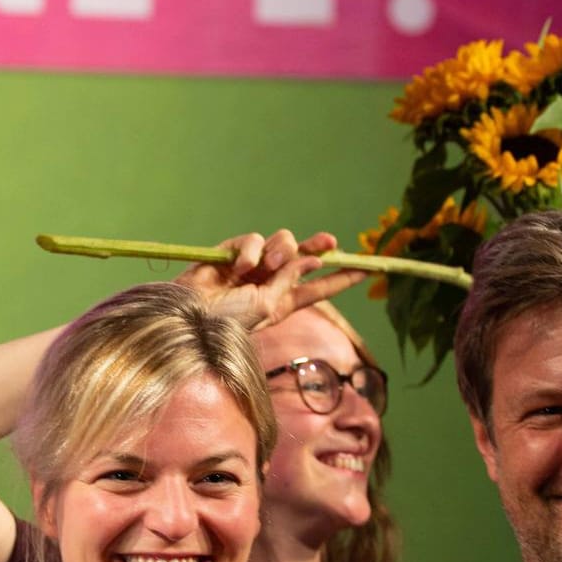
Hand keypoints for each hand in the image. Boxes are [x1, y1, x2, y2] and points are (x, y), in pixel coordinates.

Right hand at [176, 229, 367, 330]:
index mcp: (283, 301)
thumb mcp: (269, 306)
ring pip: (281, 242)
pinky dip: (250, 251)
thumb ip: (290, 282)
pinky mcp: (231, 252)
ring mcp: (252, 266)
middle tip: (330, 241)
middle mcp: (271, 281)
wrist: (191, 317)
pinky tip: (241, 266)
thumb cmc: (229, 322)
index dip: (342, 278)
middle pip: (303, 256)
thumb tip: (312, 260)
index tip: (370, 270)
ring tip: (267, 266)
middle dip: (317, 246)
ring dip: (280, 251)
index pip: (319, 288)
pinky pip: (251, 239)